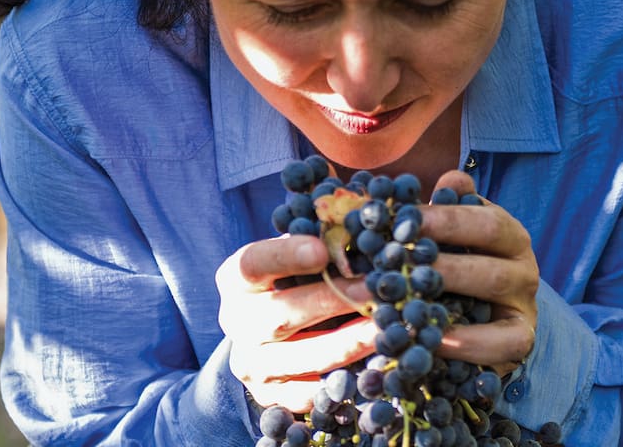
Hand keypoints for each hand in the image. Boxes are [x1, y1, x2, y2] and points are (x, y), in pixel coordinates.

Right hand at [215, 234, 374, 410]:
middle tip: (376, 289)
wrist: (265, 332)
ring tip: (386, 329)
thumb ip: (319, 239)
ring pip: (302, 358)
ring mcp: (251, 364)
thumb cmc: (293, 278)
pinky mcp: (269, 397)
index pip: (253, 264)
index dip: (286, 257)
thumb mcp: (296, 252)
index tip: (323, 250)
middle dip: (334, 301)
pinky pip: (308, 397)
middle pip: (282, 314)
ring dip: (348, 344)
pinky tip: (374, 368)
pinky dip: (343, 384)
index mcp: (236, 279)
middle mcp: (236, 322)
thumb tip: (358, 224)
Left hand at [420, 171, 538, 375]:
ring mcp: (525, 304)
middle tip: (396, 260)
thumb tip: (450, 180)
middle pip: (488, 256)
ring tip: (407, 299)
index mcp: (506, 232)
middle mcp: (522, 265)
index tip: (402, 220)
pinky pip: (503, 344)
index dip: (444, 219)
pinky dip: (470, 343)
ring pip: (494, 294)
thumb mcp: (454, 237)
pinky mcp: (521, 340)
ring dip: (447, 294)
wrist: (493, 319)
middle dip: (439, 258)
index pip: (482, 219)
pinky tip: (433, 341)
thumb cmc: (463, 267)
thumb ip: (448, 209)